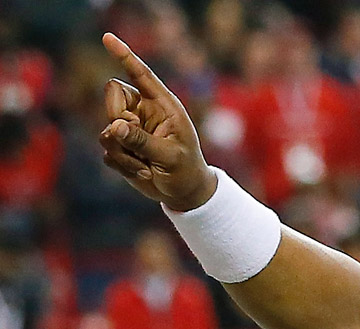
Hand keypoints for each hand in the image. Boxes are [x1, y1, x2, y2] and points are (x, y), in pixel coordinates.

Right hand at [98, 32, 216, 210]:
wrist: (183, 192)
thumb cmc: (185, 169)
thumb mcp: (170, 155)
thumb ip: (143, 141)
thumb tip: (114, 127)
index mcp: (162, 105)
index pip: (140, 74)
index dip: (124, 55)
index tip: (107, 37)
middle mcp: (143, 112)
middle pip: (112, 97)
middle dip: (117, 117)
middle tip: (134, 136)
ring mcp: (130, 129)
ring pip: (107, 131)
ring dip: (125, 153)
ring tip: (148, 166)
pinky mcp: (120, 147)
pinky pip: (108, 152)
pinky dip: (124, 166)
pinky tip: (144, 172)